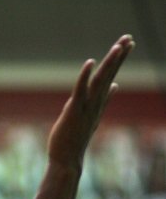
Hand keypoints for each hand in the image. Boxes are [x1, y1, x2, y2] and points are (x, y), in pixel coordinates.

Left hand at [47, 34, 134, 170]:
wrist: (67, 160)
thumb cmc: (75, 138)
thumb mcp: (92, 116)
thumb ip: (104, 100)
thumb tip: (115, 86)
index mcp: (98, 102)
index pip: (111, 76)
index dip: (119, 60)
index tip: (128, 43)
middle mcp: (95, 103)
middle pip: (109, 75)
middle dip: (119, 57)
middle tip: (130, 38)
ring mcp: (86, 107)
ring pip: (99, 81)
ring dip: (109, 63)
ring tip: (118, 46)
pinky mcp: (73, 111)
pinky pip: (80, 91)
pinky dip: (85, 76)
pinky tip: (90, 62)